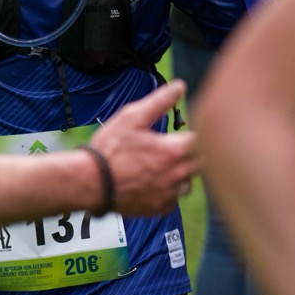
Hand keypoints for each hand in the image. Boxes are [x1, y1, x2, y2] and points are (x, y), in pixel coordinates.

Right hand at [88, 81, 200, 217]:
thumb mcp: (132, 117)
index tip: (184, 133)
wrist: (92, 182)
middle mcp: (177, 174)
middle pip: (201, 164)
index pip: (202, 140)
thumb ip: (159, 101)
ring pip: (188, 183)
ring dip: (181, 174)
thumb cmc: (110, 149)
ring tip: (161, 166)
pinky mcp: (160, 207)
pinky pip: (173, 199)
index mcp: (173, 151)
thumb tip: (179, 87)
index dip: (194, 134)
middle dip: (191, 154)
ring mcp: (169, 193)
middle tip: (173, 148)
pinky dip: (167, 191)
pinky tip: (151, 182)